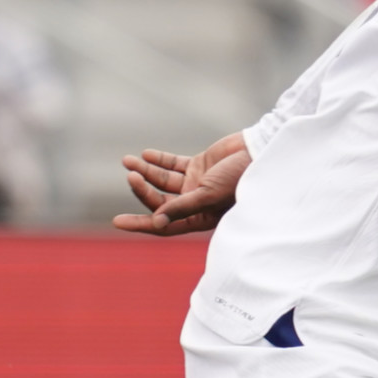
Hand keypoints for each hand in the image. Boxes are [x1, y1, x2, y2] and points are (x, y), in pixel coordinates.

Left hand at [113, 132, 250, 236]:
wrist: (259, 152)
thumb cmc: (240, 177)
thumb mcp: (209, 194)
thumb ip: (182, 207)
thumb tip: (156, 222)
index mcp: (200, 218)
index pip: (165, 226)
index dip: (141, 224)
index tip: (117, 221)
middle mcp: (196, 203)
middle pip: (160, 202)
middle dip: (142, 190)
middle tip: (131, 176)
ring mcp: (196, 183)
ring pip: (162, 180)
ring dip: (145, 171)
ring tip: (128, 161)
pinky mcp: (199, 165)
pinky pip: (172, 164)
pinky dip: (158, 160)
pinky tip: (144, 155)